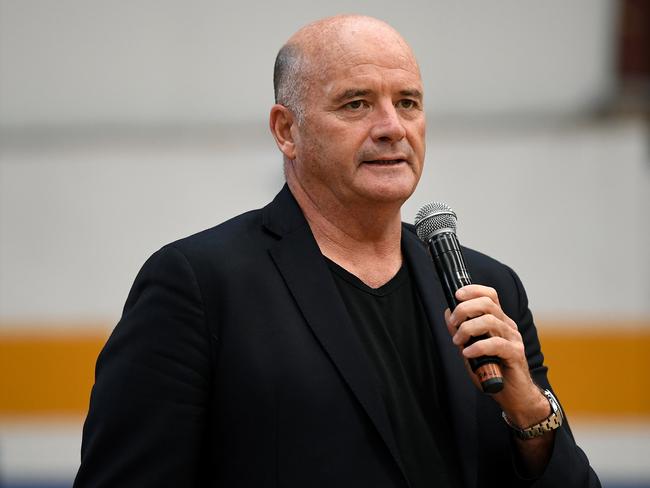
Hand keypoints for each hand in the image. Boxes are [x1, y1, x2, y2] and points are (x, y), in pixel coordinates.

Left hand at [444, 284, 548, 426]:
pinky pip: (496, 344)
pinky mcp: (515, 354)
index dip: (474, 290)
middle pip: (488, 304)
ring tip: (457, 342)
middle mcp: (507, 327)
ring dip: (468, 329)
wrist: (513, 396)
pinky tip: (467, 353)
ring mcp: (513, 339)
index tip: (457, 295)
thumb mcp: (471, 348)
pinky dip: (478, 346)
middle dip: (464, 309)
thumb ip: (461, 332)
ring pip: (490, 321)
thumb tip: (448, 314)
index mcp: (499, 321)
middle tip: (453, 323)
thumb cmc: (493, 371)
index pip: (490, 295)